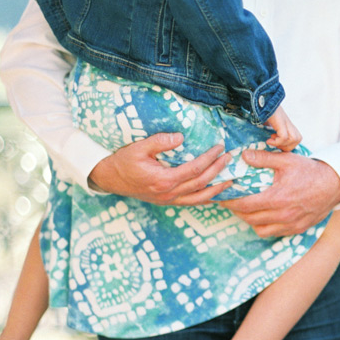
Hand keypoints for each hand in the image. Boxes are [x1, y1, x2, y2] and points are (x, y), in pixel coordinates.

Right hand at [88, 132, 232, 204]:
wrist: (109, 179)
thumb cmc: (123, 161)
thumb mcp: (138, 147)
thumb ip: (159, 141)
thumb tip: (181, 137)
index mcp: (163, 179)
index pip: (194, 169)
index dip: (209, 159)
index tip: (220, 148)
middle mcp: (169, 193)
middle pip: (201, 184)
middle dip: (218, 171)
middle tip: (230, 158)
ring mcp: (168, 200)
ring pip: (199, 198)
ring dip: (217, 189)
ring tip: (231, 179)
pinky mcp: (167, 202)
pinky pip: (192, 203)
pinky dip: (206, 199)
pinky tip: (216, 194)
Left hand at [219, 149, 339, 236]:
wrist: (335, 185)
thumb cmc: (310, 171)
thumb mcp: (287, 160)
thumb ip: (264, 158)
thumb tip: (243, 155)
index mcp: (278, 198)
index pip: (245, 205)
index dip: (230, 203)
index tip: (222, 198)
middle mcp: (283, 215)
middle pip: (250, 219)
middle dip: (237, 211)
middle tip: (230, 203)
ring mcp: (291, 224)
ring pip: (261, 230)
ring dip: (250, 221)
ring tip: (246, 210)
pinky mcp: (297, 229)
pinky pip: (274, 233)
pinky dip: (265, 226)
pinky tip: (263, 216)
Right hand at [264, 106, 301, 151]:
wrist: (261, 98)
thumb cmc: (262, 110)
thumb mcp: (269, 121)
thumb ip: (271, 128)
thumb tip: (267, 138)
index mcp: (287, 123)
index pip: (297, 137)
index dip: (288, 144)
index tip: (275, 141)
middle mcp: (288, 123)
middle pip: (298, 138)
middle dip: (287, 146)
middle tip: (275, 143)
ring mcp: (285, 122)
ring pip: (295, 138)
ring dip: (282, 144)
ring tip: (272, 140)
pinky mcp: (280, 122)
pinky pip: (284, 136)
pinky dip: (277, 142)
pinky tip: (269, 140)